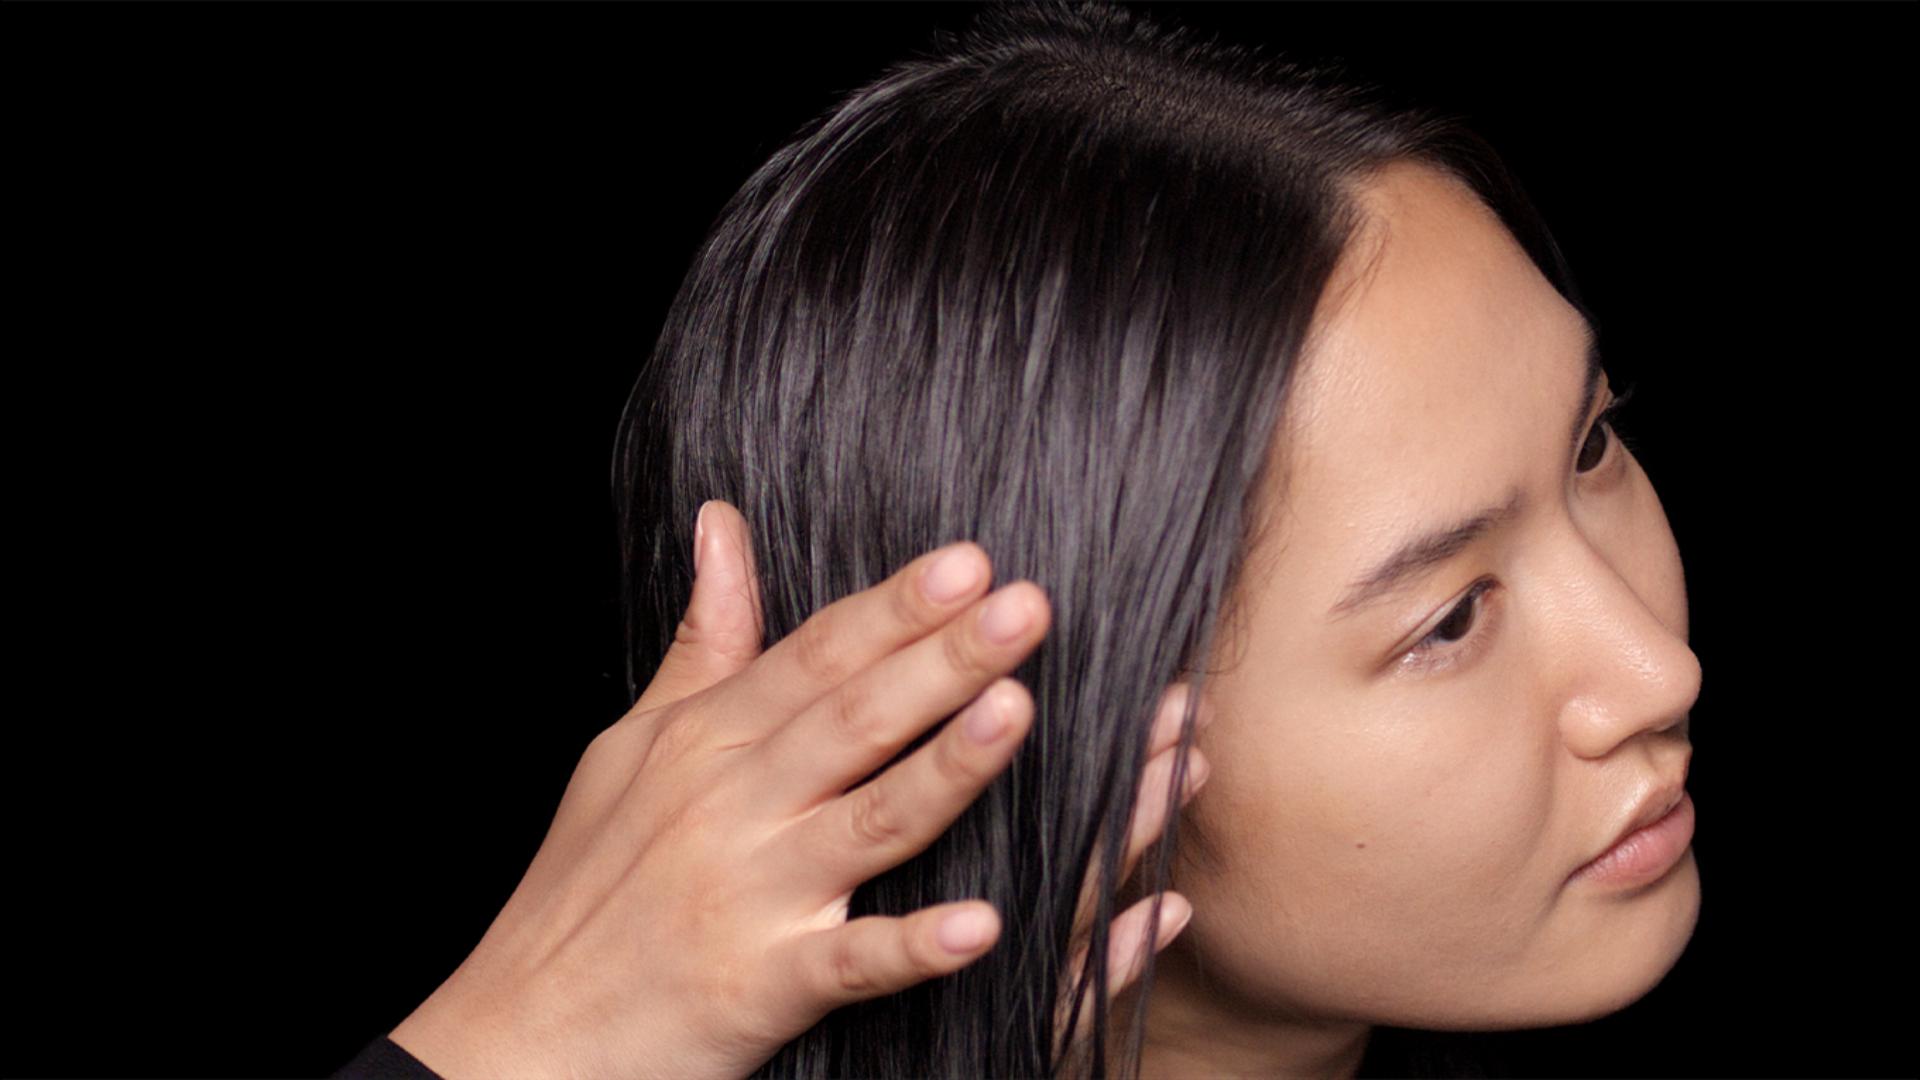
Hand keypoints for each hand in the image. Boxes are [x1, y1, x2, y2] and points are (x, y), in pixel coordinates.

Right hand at [387, 500, 1205, 1077]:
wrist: (518, 1034)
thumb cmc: (585, 886)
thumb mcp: (629, 746)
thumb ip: (702, 641)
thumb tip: (723, 525)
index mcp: (706, 742)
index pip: (816, 656)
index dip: (894, 607)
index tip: (969, 560)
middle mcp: (733, 806)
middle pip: (854, 718)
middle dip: (943, 658)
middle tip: (1026, 605)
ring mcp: (750, 895)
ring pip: (869, 820)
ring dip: (946, 766)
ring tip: (1016, 709)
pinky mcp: (761, 986)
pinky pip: (851, 963)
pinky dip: (913, 945)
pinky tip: (979, 924)